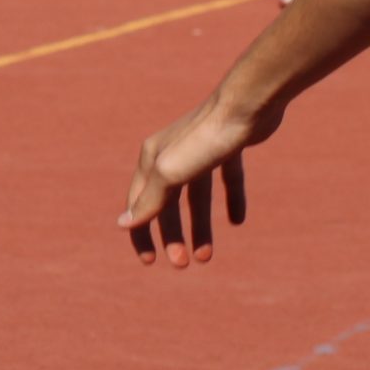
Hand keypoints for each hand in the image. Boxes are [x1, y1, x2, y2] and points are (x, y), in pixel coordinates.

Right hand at [120, 93, 281, 268]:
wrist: (247, 105)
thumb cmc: (206, 139)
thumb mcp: (172, 174)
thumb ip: (149, 201)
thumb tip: (122, 225)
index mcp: (153, 159)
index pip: (138, 203)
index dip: (141, 233)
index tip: (149, 262)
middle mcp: (172, 154)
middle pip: (167, 204)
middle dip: (173, 236)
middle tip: (183, 265)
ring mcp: (200, 150)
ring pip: (196, 196)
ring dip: (200, 227)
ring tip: (206, 256)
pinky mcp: (227, 147)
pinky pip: (226, 180)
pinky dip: (230, 201)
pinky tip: (238, 220)